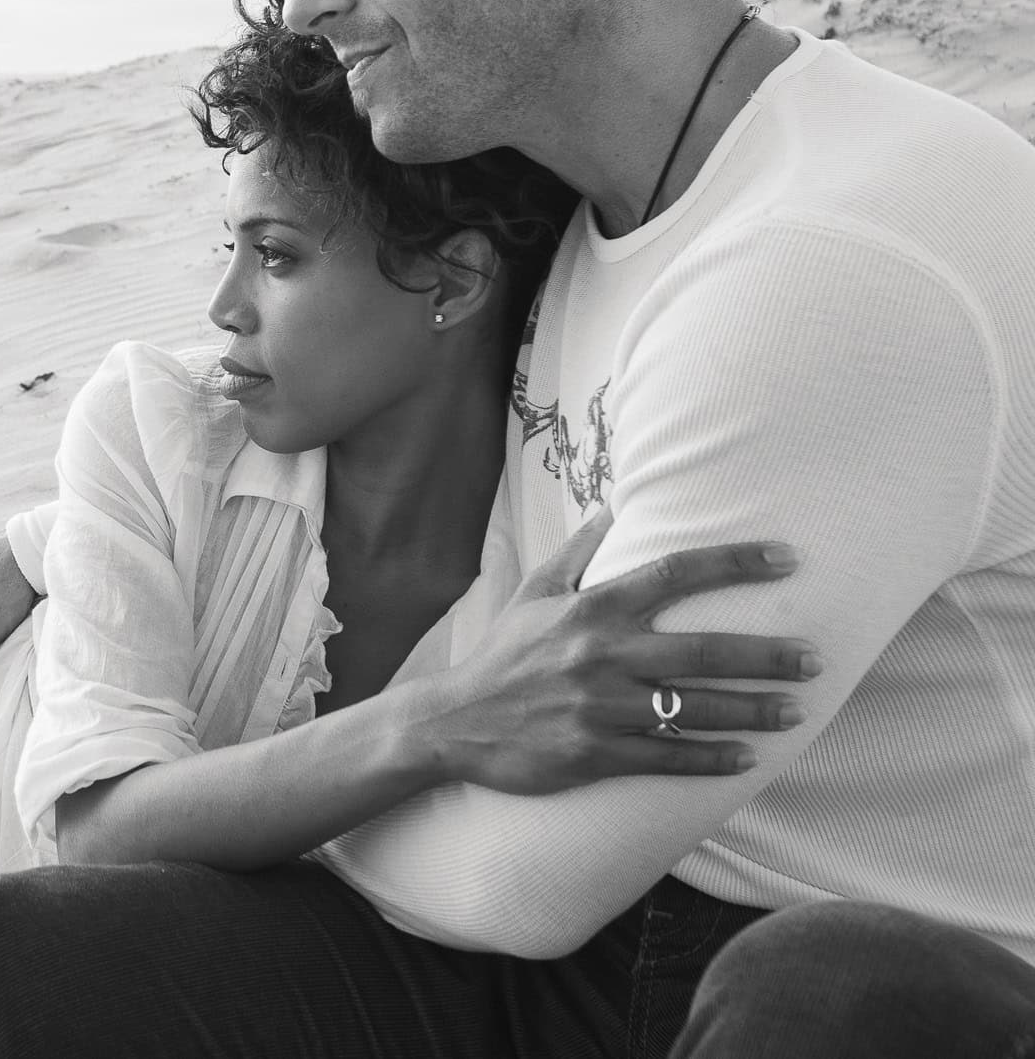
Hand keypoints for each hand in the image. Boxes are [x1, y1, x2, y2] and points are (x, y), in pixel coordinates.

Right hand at [420, 510, 819, 794]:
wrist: (453, 723)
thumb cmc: (502, 655)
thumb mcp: (533, 594)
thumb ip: (577, 553)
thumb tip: (609, 509)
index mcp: (592, 609)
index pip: (675, 573)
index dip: (736, 563)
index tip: (787, 559)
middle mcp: (602, 654)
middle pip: (704, 649)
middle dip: (768, 655)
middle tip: (814, 658)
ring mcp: (601, 708)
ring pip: (695, 709)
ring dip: (753, 710)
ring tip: (795, 711)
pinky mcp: (595, 754)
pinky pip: (668, 757)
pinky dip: (712, 759)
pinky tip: (746, 758)